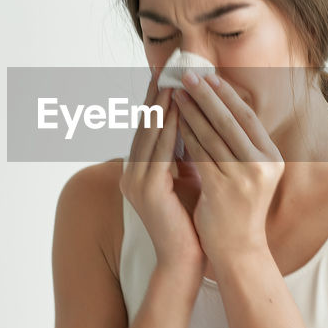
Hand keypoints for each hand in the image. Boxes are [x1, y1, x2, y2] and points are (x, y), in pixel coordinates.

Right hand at [119, 71, 209, 282]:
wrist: (186, 259)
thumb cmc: (192, 220)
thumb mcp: (188, 177)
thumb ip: (186, 152)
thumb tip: (197, 120)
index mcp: (137, 171)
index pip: (147, 128)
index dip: (156, 100)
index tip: (168, 75)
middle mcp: (130, 173)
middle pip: (144, 125)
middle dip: (156, 95)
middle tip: (167, 67)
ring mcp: (135, 181)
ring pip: (150, 133)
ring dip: (162, 105)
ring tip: (174, 80)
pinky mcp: (146, 189)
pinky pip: (159, 150)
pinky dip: (169, 127)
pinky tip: (181, 109)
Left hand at [174, 71, 284, 271]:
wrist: (238, 250)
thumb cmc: (238, 208)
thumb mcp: (248, 173)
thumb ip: (239, 145)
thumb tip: (217, 105)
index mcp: (272, 158)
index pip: (247, 117)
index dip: (227, 95)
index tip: (209, 76)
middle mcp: (263, 165)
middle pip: (230, 120)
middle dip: (206, 95)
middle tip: (187, 75)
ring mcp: (245, 178)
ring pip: (212, 135)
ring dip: (191, 110)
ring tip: (174, 92)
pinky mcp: (223, 190)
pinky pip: (200, 154)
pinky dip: (185, 135)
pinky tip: (173, 121)